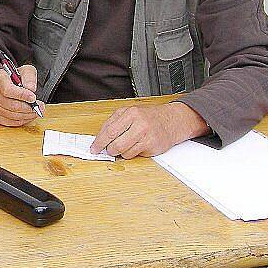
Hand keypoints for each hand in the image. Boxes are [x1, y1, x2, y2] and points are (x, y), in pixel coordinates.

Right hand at [0, 64, 44, 125]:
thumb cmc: (14, 77)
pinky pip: (9, 122)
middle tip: (39, 106)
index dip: (21, 95)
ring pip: (11, 115)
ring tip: (36, 111)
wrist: (6, 83)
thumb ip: (29, 77)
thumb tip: (30, 88)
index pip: (7, 90)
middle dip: (28, 107)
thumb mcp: (25, 71)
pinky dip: (21, 121)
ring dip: (26, 115)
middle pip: (10, 104)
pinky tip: (28, 116)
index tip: (33, 97)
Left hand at [90, 102, 209, 158]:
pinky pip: (135, 155)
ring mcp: (147, 136)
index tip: (94, 148)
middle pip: (116, 144)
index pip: (109, 131)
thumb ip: (114, 122)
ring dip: (121, 152)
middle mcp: (139, 124)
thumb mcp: (130, 112)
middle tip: (109, 150)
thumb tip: (100, 137)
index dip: (99, 142)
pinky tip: (137, 146)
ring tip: (126, 145)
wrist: (173, 120)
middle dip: (109, 150)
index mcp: (130, 113)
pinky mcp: (153, 147)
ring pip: (124, 152)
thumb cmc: (149, 117)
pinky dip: (132, 153)